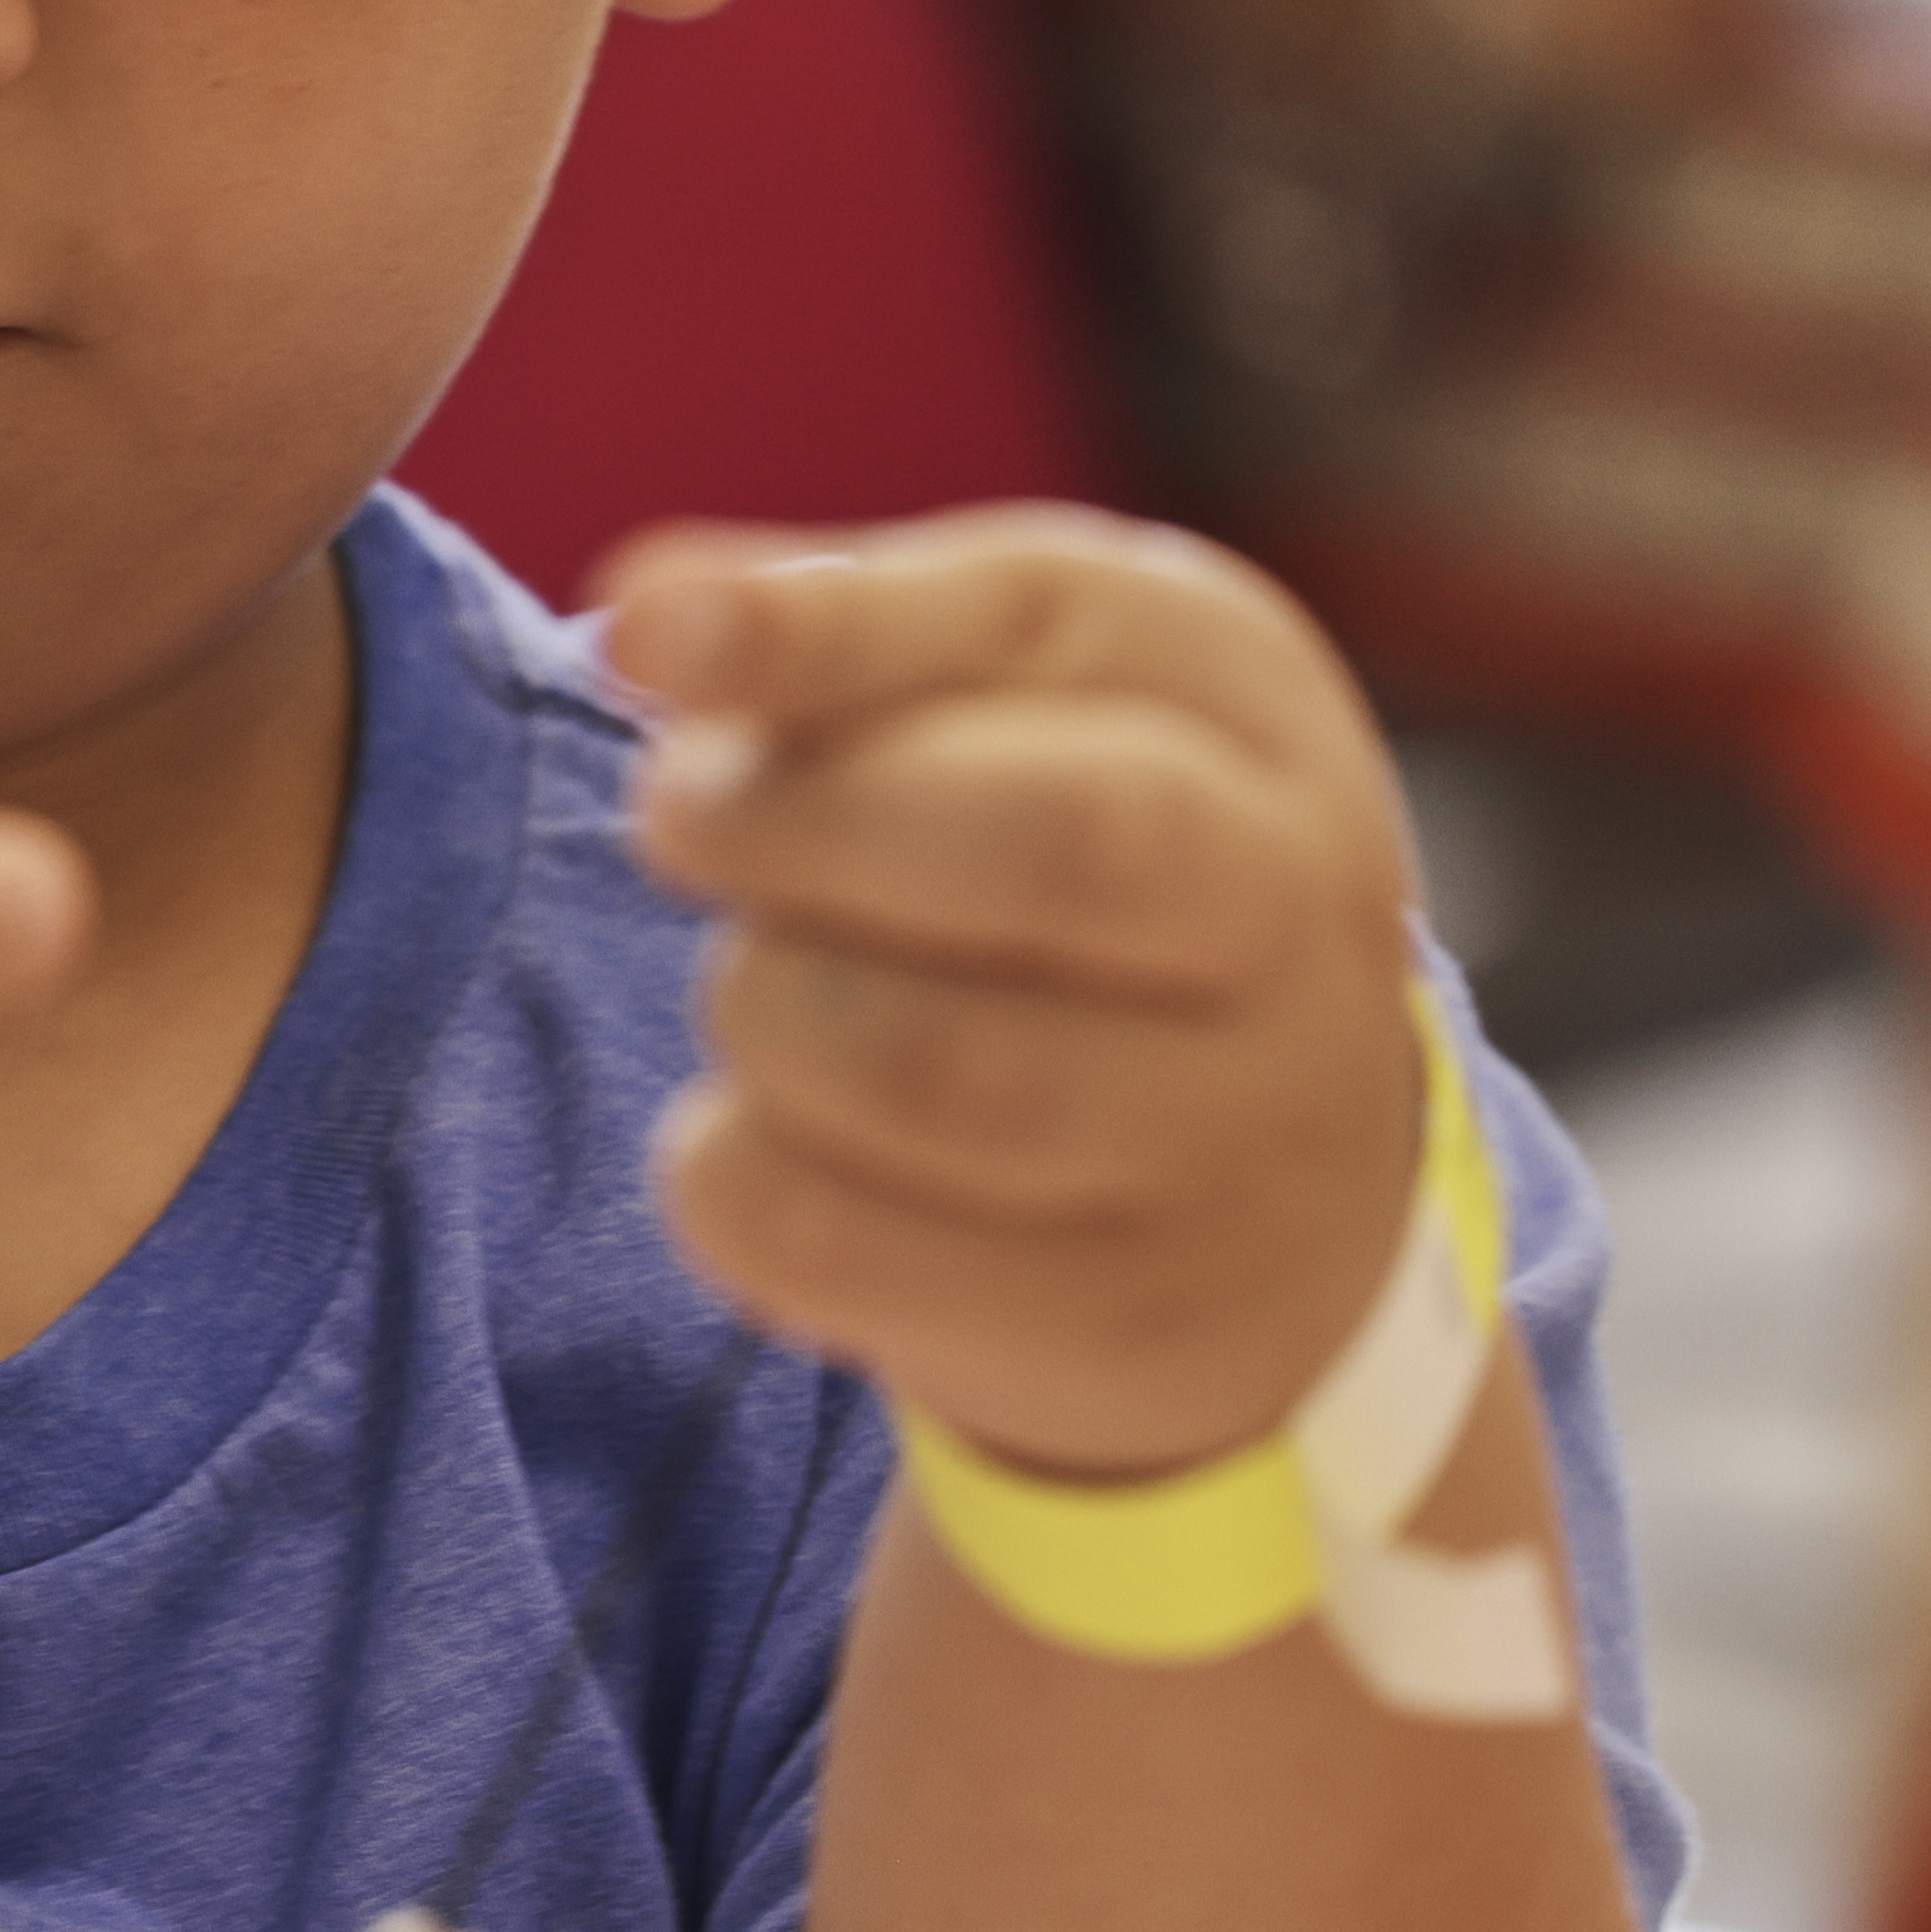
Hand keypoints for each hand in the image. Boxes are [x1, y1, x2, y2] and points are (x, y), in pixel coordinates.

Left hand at [593, 512, 1421, 1480]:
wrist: (1274, 1202)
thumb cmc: (1071, 896)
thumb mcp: (1006, 710)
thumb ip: (833, 635)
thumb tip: (644, 614)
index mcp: (1247, 700)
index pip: (1046, 617)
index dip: (822, 627)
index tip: (640, 637)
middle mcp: (1289, 906)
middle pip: (1057, 843)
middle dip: (806, 822)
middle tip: (677, 819)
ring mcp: (1236, 1133)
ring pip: (933, 1066)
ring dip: (764, 1006)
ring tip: (763, 989)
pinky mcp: (1129, 1317)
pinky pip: (834, 1237)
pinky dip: (728, 1171)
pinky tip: (761, 1131)